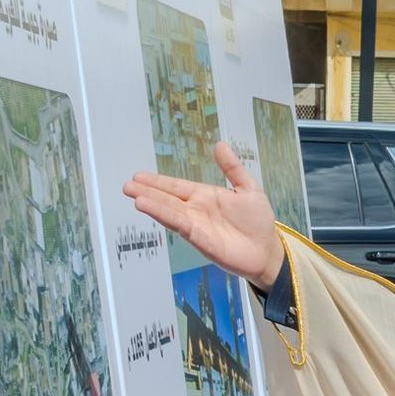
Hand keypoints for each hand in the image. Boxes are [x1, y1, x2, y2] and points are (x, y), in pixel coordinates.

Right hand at [121, 140, 287, 289]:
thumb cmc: (258, 221)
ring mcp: (197, 226)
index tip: (138, 176)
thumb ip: (233, 168)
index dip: (158, 182)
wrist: (268, 250)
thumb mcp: (248, 188)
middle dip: (147, 192)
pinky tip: (152, 210)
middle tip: (127, 185)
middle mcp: (196, 210)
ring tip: (134, 196)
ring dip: (152, 204)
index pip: (176, 186)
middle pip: (167, 199)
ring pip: (170, 212)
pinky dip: (166, 218)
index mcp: (205, 196)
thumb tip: (220, 145)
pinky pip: (180, 226)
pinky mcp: (201, 240)